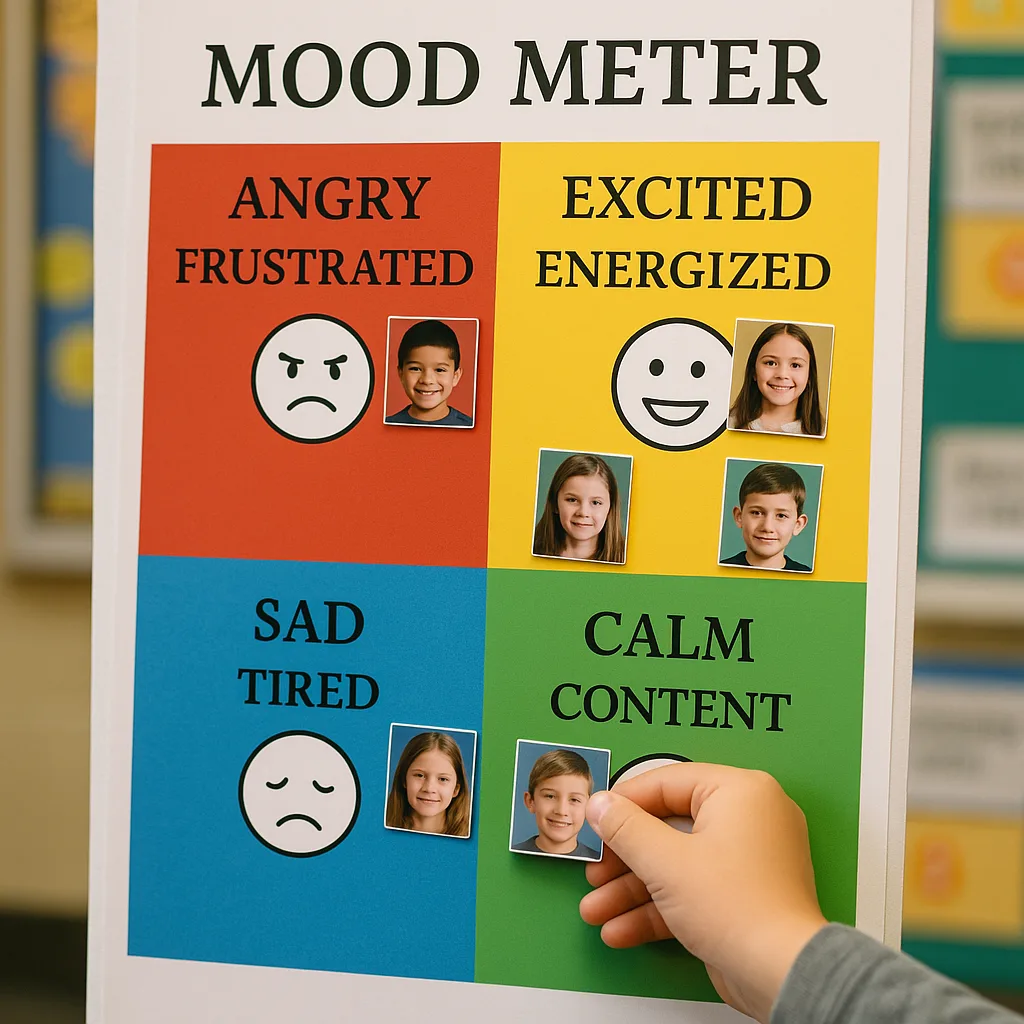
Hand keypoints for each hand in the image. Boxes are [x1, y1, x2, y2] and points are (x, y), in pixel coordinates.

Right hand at [579, 763, 825, 1022]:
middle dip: (624, 859)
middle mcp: (748, 818)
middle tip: (596, 869)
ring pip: (676, 863)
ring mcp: (747, 859)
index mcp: (739, 792)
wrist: (782, 976)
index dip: (624, 803)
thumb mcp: (666, 862)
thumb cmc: (740, 909)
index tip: (595, 820)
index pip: (666, 782)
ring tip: (597, 910)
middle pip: (668, 827)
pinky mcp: (742, 895)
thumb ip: (625, 828)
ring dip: (632, 889)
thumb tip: (601, 804)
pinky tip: (622, 929)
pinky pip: (692, 889)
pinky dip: (658, 908)